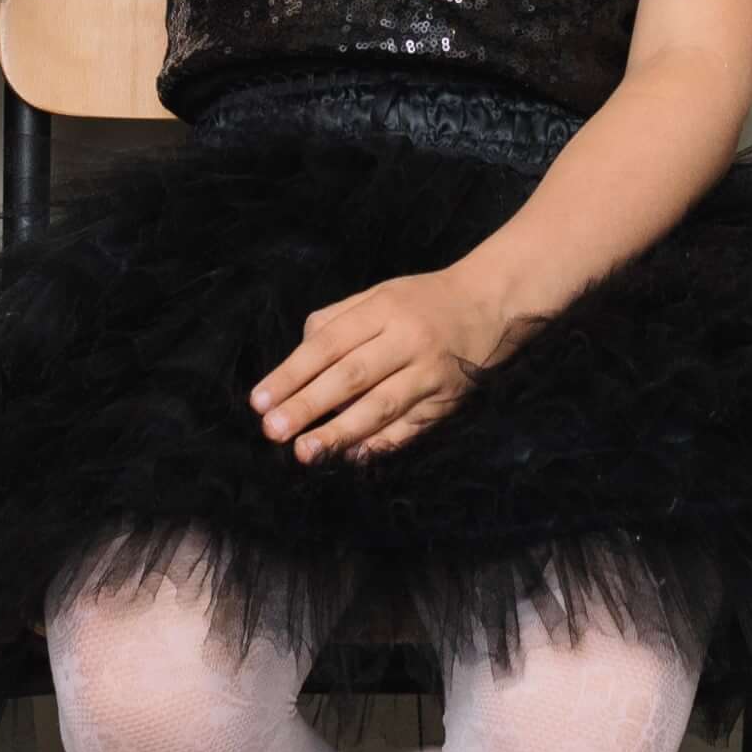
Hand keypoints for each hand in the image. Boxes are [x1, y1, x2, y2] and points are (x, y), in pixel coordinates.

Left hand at [253, 270, 531, 462]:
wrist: (492, 304)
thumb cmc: (423, 301)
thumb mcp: (379, 294)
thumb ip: (336, 320)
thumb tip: (297, 358)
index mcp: (385, 309)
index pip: (329, 344)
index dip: (292, 373)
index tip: (259, 400)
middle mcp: (407, 341)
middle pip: (351, 377)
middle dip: (308, 405)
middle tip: (273, 430)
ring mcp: (430, 374)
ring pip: (380, 407)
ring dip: (339, 433)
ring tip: (304, 452)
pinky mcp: (446, 402)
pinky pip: (409, 428)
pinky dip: (381, 444)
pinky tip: (352, 457)